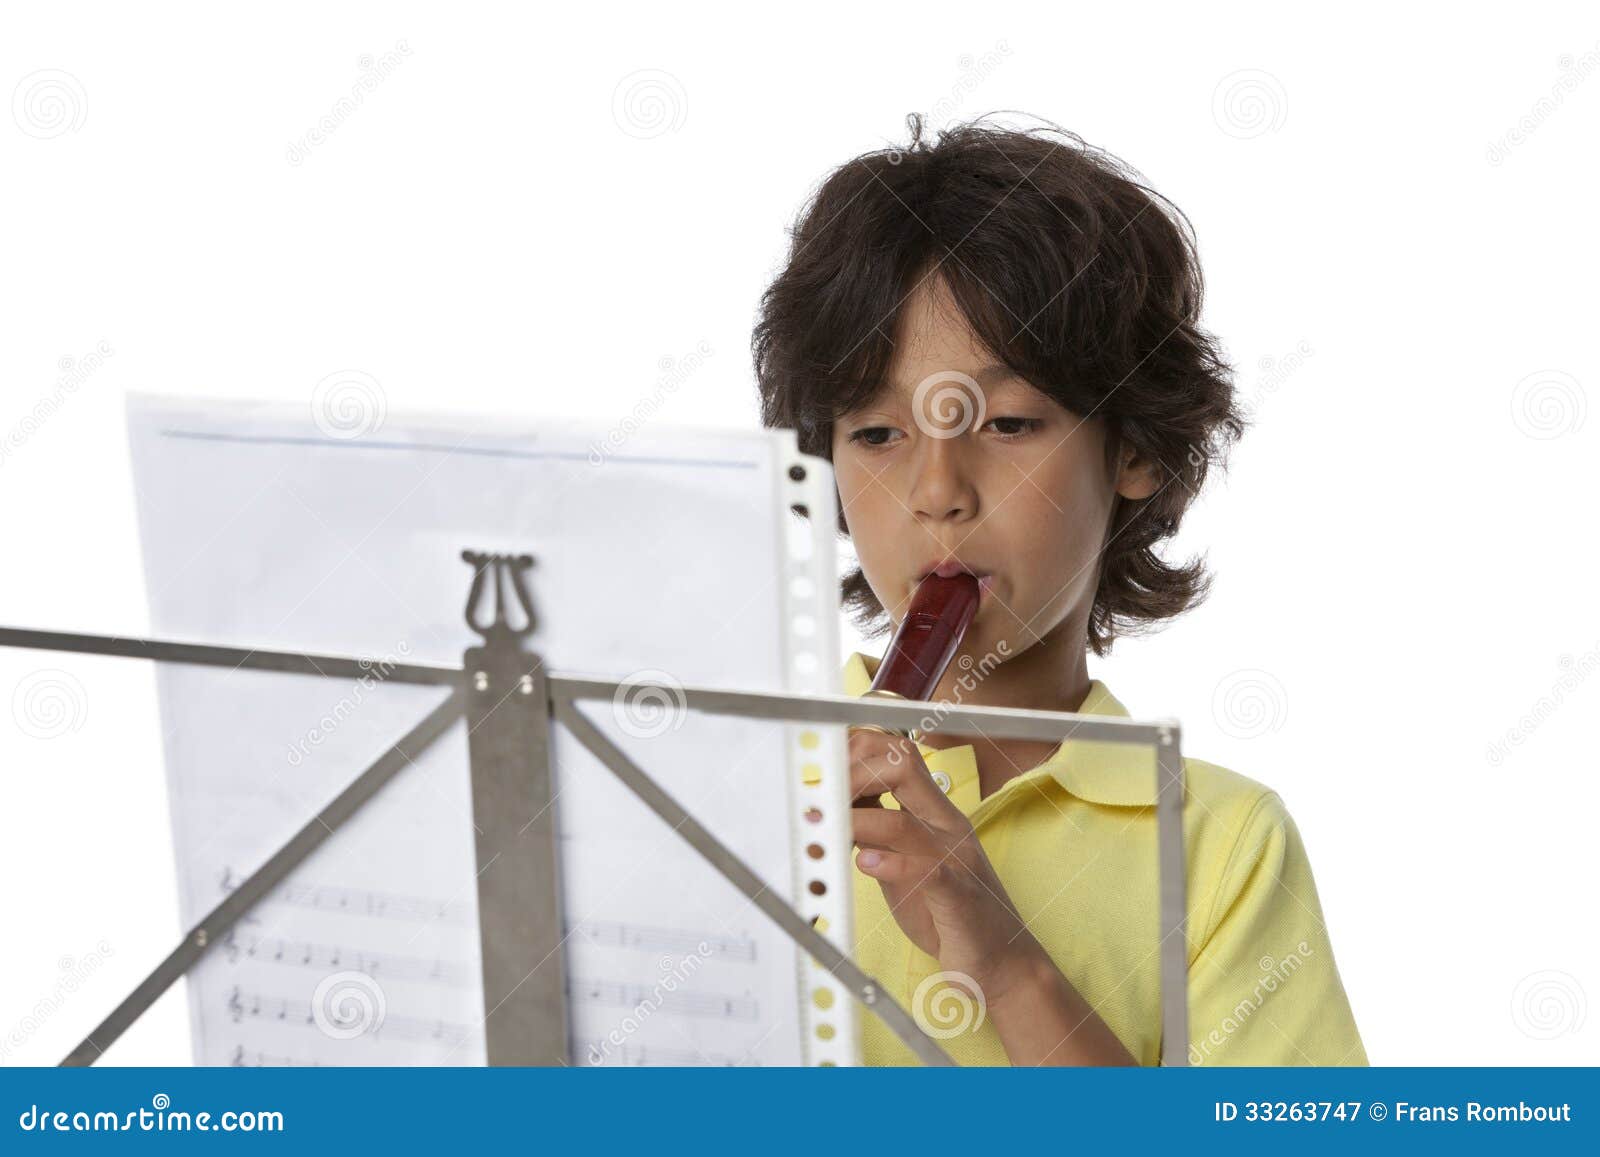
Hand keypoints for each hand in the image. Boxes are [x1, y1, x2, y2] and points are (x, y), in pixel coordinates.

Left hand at [847, 726, 1046, 1003]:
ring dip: (856, 822)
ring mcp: (955, 860)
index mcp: (935, 814)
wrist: (1004, 959)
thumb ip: (877, 834)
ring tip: (827, 830)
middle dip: (853, 773)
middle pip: (903, 768)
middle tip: (819, 798)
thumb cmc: (950, 912)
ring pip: (903, 822)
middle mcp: (947, 827)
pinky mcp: (959, 899)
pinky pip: (928, 872)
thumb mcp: (906, 862)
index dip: (858, 754)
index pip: (899, 756)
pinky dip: (891, 864)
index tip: (825, 773)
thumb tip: (833, 812)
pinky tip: (864, 864)